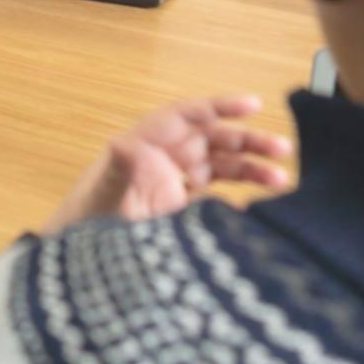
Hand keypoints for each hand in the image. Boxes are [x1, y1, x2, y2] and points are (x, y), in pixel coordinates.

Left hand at [41, 94, 292, 234]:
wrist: (81, 258)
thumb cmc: (87, 219)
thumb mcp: (104, 192)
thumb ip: (119, 169)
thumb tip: (124, 144)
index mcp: (146, 144)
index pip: (187, 115)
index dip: (219, 107)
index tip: (252, 104)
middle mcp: (163, 158)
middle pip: (213, 139)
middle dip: (248, 141)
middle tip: (282, 148)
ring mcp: (173, 182)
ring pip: (221, 166)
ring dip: (252, 170)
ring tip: (282, 181)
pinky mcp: (180, 209)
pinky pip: (216, 196)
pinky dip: (239, 199)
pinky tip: (259, 210)